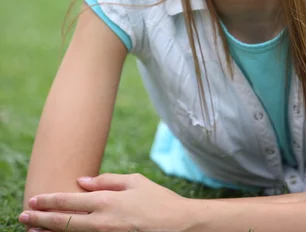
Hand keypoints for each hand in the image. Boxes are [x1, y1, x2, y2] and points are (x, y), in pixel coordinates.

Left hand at [19, 173, 191, 231]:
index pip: (70, 202)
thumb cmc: (158, 201)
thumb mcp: (135, 182)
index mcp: (107, 202)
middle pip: (63, 223)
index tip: (34, 201)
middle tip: (23, 218)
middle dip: (40, 220)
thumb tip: (83, 181)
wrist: (180, 227)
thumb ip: (107, 180)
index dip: (49, 202)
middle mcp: (102, 222)